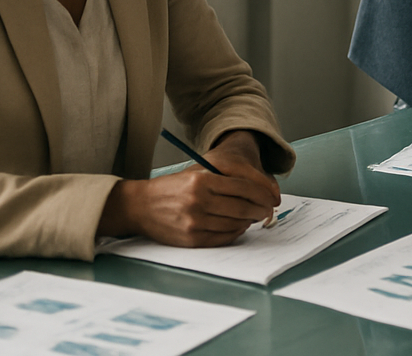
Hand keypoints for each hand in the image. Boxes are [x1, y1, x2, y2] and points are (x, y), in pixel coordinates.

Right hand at [98, 141, 278, 245]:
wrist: (140, 206)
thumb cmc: (172, 188)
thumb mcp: (195, 173)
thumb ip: (225, 179)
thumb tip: (259, 191)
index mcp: (202, 180)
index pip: (244, 187)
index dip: (263, 193)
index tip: (271, 197)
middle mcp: (198, 200)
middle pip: (243, 207)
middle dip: (260, 209)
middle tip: (267, 209)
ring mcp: (194, 222)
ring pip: (235, 224)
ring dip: (249, 221)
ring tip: (253, 217)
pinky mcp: (191, 239)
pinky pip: (223, 238)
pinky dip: (235, 233)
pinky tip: (238, 226)